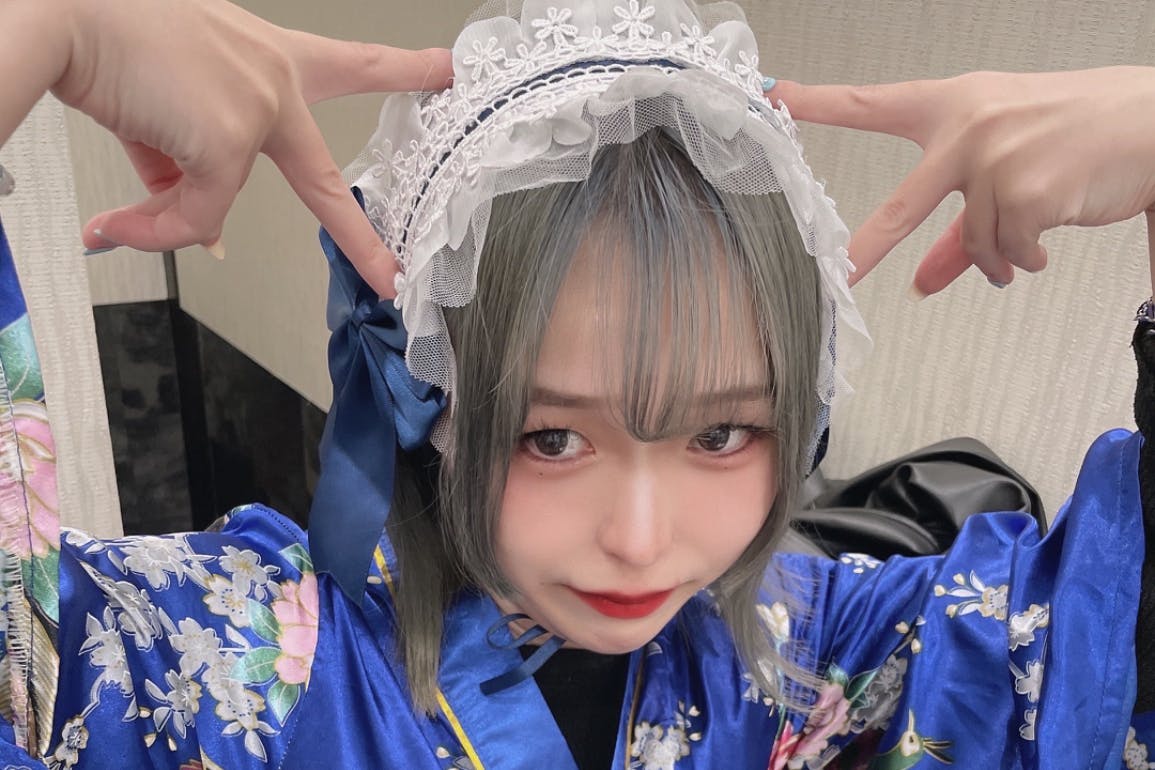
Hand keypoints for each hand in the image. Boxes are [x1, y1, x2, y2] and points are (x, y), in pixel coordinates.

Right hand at [53, 0, 450, 296]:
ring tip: (116, 213)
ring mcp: (257, 111)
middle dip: (358, 235)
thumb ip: (191, 163)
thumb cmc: (114, 41)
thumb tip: (200, 229)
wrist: (66, 16)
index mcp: (269, 59)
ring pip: (216, 200)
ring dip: (164, 213)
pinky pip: (195, 214)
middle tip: (391, 272)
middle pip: (322, 174)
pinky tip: (114, 226)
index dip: (398, 69)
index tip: (441, 70)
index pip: (346, 63)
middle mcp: (273, 82)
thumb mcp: (169, 101)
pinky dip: (153, 228)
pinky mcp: (230, 140)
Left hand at [770, 68, 1154, 293]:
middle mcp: (969, 129)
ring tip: (1025, 241)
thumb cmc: (1074, 130)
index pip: (875, 103)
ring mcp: (997, 160)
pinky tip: (1046, 235)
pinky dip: (1025, 258)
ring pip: (974, 243)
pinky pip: (1008, 253)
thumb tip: (925, 281)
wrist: (1151, 123)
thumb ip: (955, 225)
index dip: (820, 102)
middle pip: (901, 206)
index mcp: (954, 106)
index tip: (776, 96)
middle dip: (866, 248)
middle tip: (840, 275)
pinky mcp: (1028, 193)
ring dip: (998, 256)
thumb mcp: (1005, 161)